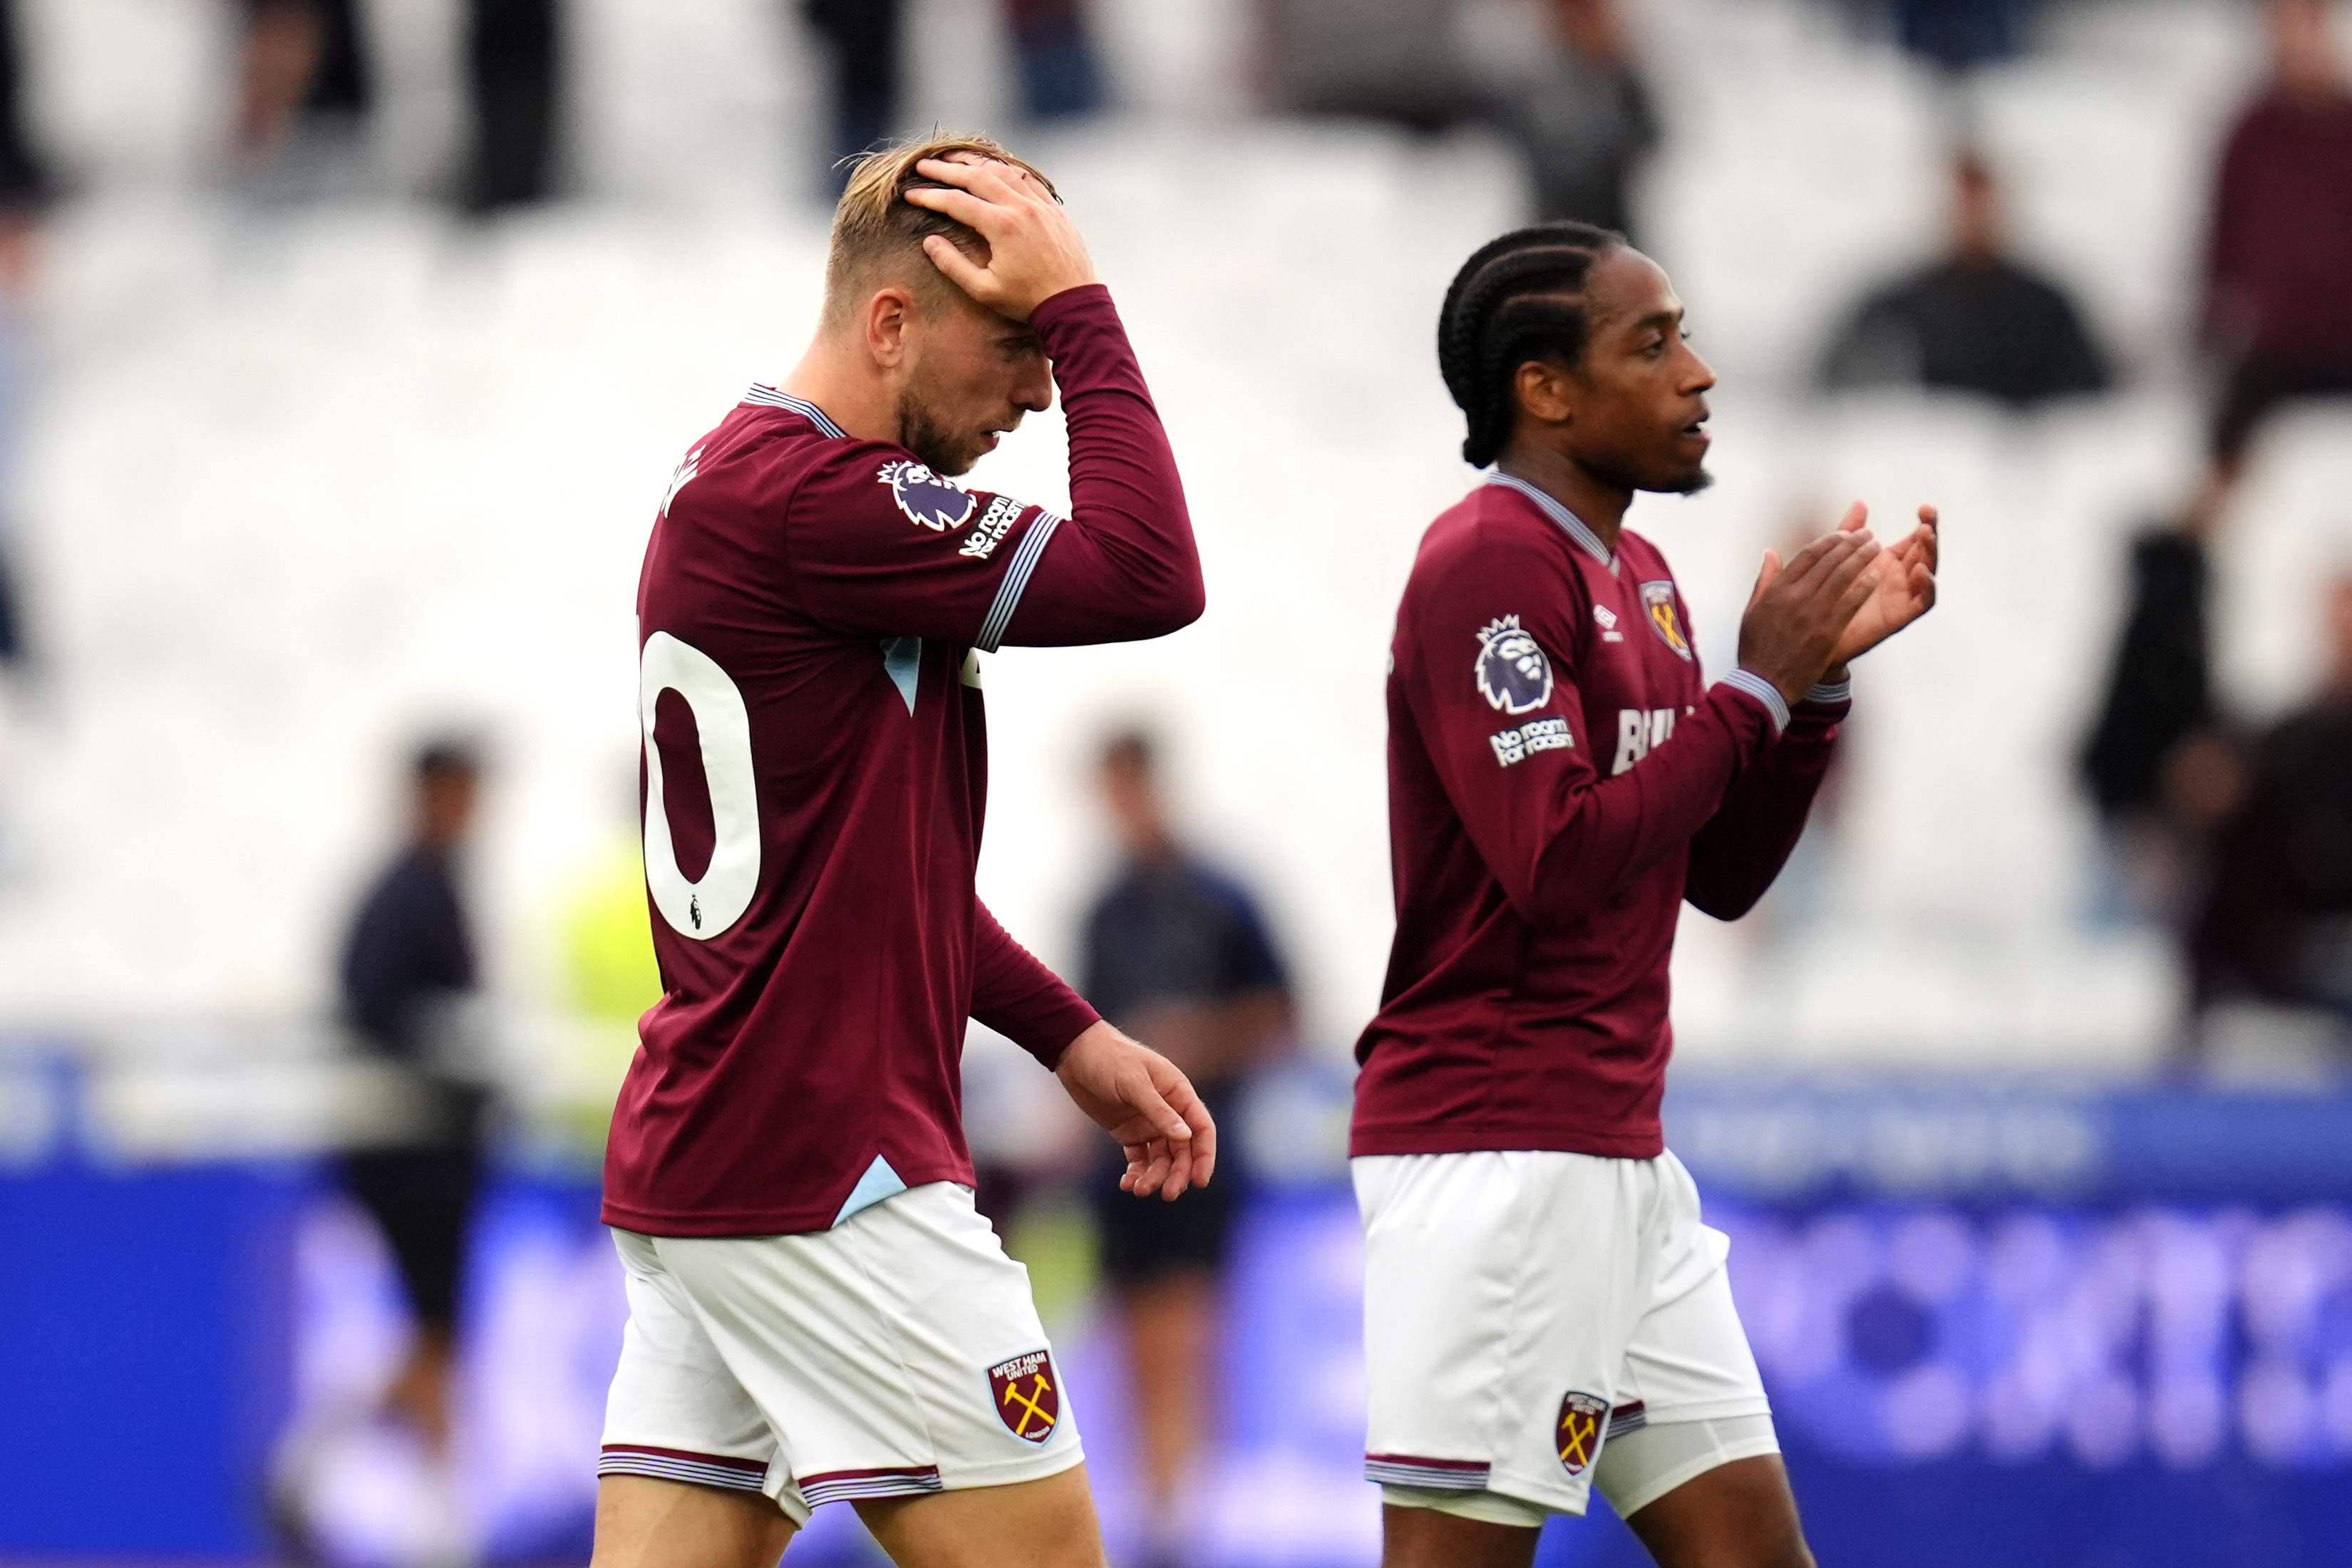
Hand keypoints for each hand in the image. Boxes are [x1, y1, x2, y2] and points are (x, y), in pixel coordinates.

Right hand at [902, 154, 1097, 321]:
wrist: (1074, 304)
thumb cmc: (1027, 302)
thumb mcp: (984, 291)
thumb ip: (952, 265)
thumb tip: (929, 242)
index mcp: (1001, 226)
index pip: (956, 201)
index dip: (929, 196)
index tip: (910, 193)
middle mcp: (1020, 207)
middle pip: (976, 176)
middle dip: (946, 168)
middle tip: (923, 165)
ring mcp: (1040, 205)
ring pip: (1002, 170)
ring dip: (975, 161)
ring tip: (954, 158)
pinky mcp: (1054, 209)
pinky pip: (1027, 179)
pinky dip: (1006, 169)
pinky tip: (994, 168)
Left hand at [1054, 1020, 1216, 1200]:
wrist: (1076, 1054)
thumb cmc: (1109, 1059)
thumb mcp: (1134, 1083)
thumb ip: (1159, 1111)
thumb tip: (1186, 1137)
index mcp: (1178, 1093)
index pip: (1202, 1128)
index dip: (1205, 1155)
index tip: (1200, 1181)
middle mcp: (1168, 1110)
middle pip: (1183, 1150)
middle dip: (1178, 1173)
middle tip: (1167, 1194)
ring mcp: (1148, 1122)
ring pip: (1161, 1158)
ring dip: (1155, 1176)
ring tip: (1139, 1190)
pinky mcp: (1129, 1132)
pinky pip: (1139, 1158)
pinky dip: (1136, 1173)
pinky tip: (1127, 1184)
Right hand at [1736, 526, 1881, 705]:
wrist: (1764, 684)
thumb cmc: (1756, 649)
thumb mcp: (1752, 611)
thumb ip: (1765, 580)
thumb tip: (1770, 553)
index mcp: (1777, 590)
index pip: (1806, 556)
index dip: (1827, 541)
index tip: (1842, 534)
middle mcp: (1795, 597)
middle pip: (1828, 561)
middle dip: (1850, 543)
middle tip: (1866, 534)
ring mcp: (1813, 613)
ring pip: (1842, 576)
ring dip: (1861, 558)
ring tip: (1875, 546)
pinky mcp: (1828, 631)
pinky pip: (1851, 602)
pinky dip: (1864, 586)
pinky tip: (1876, 574)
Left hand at [1828, 502, 1937, 666]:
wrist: (1812, 635)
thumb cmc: (1826, 596)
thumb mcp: (1838, 557)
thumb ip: (1850, 531)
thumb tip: (1860, 502)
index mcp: (1888, 561)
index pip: (1914, 539)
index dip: (1925, 523)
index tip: (1925, 507)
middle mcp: (1900, 577)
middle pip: (1926, 552)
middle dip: (1930, 534)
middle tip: (1928, 519)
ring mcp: (1902, 595)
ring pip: (1928, 572)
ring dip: (1930, 554)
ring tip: (1926, 536)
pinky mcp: (1900, 615)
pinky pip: (1923, 601)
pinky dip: (1928, 587)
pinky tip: (1921, 571)